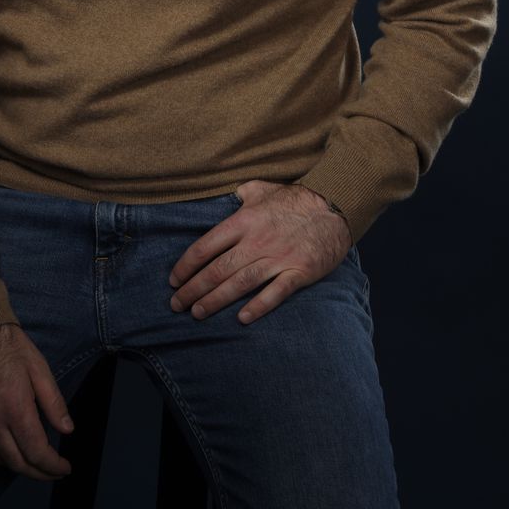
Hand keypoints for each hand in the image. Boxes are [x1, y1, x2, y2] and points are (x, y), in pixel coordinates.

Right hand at [0, 323, 73, 479]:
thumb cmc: (5, 342)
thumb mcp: (38, 366)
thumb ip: (53, 401)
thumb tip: (67, 429)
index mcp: (15, 407)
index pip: (36, 451)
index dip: (53, 466)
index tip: (64, 467)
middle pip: (17, 462)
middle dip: (39, 473)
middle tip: (53, 471)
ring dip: (18, 467)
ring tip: (34, 463)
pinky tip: (6, 453)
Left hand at [168, 180, 352, 324]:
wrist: (334, 207)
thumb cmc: (295, 199)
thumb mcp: (262, 189)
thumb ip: (240, 195)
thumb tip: (225, 198)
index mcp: (244, 220)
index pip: (206, 246)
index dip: (187, 265)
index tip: (174, 280)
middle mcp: (257, 241)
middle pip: (218, 269)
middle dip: (193, 289)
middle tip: (176, 304)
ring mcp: (278, 257)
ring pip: (240, 283)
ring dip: (215, 300)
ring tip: (197, 313)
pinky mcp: (298, 271)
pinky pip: (275, 293)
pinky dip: (258, 306)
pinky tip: (242, 319)